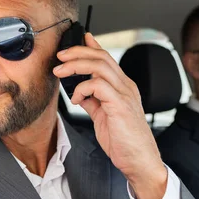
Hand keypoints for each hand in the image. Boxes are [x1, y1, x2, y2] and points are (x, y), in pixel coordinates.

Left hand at [53, 33, 167, 198]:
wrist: (139, 160)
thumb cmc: (124, 141)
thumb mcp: (103, 116)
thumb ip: (93, 101)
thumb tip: (78, 92)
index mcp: (123, 87)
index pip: (107, 58)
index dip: (93, 46)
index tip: (80, 38)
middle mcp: (126, 86)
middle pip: (101, 57)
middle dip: (77, 52)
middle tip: (60, 57)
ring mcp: (125, 94)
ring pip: (99, 66)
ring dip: (76, 66)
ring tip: (60, 72)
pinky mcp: (120, 105)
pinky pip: (98, 85)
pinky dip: (82, 88)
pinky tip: (76, 99)